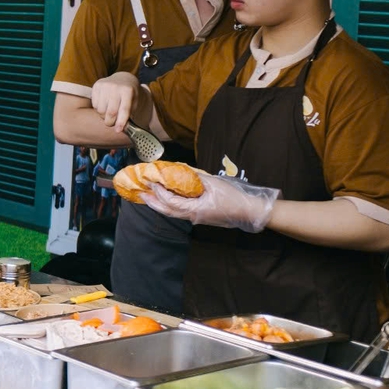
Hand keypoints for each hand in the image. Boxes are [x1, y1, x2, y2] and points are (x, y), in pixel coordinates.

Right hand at [89, 72, 141, 134]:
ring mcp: (105, 85)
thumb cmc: (130, 95)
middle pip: (111, 112)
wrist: (122, 79)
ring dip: (104, 116)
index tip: (118, 130)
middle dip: (110, 122)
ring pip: (101, 110)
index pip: (124, 109)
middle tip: (111, 124)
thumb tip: (120, 128)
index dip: (121, 122)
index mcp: (128, 91)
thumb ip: (129, 114)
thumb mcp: (134, 102)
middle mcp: (116, 87)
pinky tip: (104, 105)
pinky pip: (95, 105)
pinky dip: (99, 109)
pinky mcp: (97, 86)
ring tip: (109, 113)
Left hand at [142, 173, 278, 232]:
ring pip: (172, 213)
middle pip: (167, 211)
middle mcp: (192, 216)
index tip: (150, 181)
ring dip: (159, 204)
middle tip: (140, 193)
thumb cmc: (234, 198)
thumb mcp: (214, 183)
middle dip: (152, 202)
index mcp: (194, 210)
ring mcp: (196, 218)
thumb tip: (182, 170)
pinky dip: (170, 205)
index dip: (158, 191)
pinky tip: (166, 198)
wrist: (249, 212)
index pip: (170, 201)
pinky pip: (180, 211)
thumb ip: (196, 177)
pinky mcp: (200, 216)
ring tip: (148, 196)